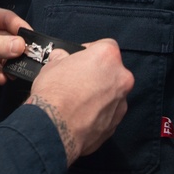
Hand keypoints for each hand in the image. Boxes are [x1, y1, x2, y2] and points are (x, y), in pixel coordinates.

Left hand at [0, 5, 29, 102]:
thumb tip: (22, 46)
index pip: (8, 18)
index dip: (21, 28)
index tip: (33, 40)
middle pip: (11, 38)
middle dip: (19, 50)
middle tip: (30, 60)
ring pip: (7, 55)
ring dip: (12, 64)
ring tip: (14, 73)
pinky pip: (0, 68)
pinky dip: (2, 74)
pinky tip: (0, 79)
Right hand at [25, 39, 133, 165]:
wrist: (56, 128)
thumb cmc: (55, 94)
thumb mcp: (51, 66)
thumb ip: (61, 59)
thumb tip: (60, 58)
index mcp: (107, 57)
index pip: (106, 45)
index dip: (91, 51)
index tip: (80, 58)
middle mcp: (120, 78)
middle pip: (112, 71)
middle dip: (97, 74)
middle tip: (78, 80)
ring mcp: (121, 102)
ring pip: (112, 93)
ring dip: (99, 94)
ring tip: (77, 101)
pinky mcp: (116, 123)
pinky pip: (108, 112)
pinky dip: (98, 112)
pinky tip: (80, 115)